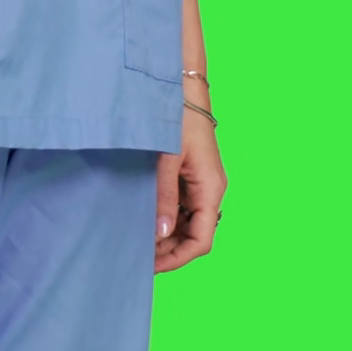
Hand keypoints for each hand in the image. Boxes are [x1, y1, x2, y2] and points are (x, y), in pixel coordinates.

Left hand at [154, 106, 226, 273]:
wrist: (182, 85)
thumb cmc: (178, 115)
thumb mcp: (168, 157)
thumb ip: (166, 195)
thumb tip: (162, 234)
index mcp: (211, 189)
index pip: (201, 240)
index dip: (178, 258)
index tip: (153, 265)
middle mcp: (211, 190)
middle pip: (195, 235)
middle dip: (171, 251)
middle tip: (140, 258)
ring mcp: (202, 182)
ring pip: (189, 223)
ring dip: (169, 237)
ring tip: (141, 243)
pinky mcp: (192, 174)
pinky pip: (183, 206)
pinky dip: (168, 218)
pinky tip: (148, 220)